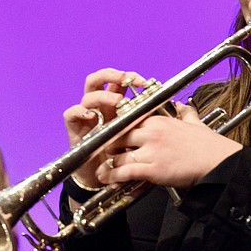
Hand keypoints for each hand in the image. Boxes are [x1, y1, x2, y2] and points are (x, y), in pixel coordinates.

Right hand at [62, 68, 147, 187]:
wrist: (102, 174)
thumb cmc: (120, 154)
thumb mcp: (138, 134)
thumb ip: (151, 120)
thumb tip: (179, 107)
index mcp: (113, 104)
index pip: (117, 82)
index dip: (129, 77)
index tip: (144, 82)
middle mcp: (98, 107)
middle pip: (98, 80)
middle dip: (112, 76)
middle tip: (126, 80)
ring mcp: (85, 116)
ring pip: (88, 95)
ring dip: (103, 96)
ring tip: (116, 102)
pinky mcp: (74, 127)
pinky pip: (70, 114)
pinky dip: (79, 111)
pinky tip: (91, 115)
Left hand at [96, 104, 242, 188]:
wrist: (220, 162)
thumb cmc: (208, 144)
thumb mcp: (194, 123)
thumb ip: (185, 113)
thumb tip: (184, 106)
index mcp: (158, 121)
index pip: (127, 122)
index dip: (116, 132)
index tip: (109, 138)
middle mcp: (151, 133)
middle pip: (117, 138)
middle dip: (108, 148)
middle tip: (102, 156)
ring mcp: (151, 151)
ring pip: (118, 156)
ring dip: (107, 165)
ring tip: (100, 171)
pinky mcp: (153, 169)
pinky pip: (125, 172)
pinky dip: (113, 176)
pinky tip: (106, 179)